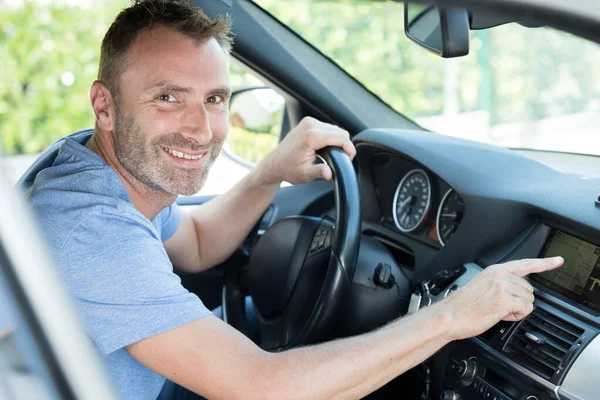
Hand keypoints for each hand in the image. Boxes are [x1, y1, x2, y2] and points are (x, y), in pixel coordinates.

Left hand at [256, 117, 355, 184]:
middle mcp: (310, 125)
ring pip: (335, 129)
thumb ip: (319, 173)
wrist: (274, 164)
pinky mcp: (308, 122)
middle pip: (340, 132)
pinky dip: (330, 137)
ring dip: (337, 141)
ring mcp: (309, 122)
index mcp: (311, 136)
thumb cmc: (288, 169)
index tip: (349, 160)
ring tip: (332, 155)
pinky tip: (325, 148)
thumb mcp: (305, 174)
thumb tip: (330, 174)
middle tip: (340, 160)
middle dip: (344, 145)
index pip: (341, 137)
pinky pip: (327, 128)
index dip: (349, 149)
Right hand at [441, 257, 563, 340]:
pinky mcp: (505, 300)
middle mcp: (500, 275)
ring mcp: (503, 286)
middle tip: (500, 306)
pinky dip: (517, 315)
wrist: (449, 316)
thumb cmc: (462, 306)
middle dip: (519, 300)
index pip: (525, 264)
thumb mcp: (482, 287)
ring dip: (518, 309)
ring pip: (529, 300)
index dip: (545, 263)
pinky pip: (525, 308)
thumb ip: (501, 284)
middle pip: (529, 288)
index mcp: (495, 270)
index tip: (558, 260)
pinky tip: (502, 315)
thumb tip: (517, 294)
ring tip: (498, 311)